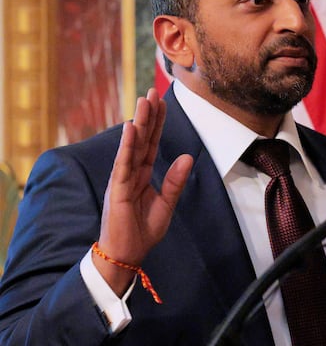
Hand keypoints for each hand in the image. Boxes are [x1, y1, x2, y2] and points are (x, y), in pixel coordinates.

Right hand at [94, 88, 193, 294]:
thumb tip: (188, 157)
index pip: (151, 143)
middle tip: (152, 92)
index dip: (157, 123)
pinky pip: (123, 163)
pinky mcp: (118, 189)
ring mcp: (122, 178)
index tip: (161, 102)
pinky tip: (131, 127)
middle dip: (148, 116)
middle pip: (142, 139)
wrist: (127, 254)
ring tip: (144, 101)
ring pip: (132, 146)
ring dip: (139, 123)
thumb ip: (175, 181)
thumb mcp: (166, 204)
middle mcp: (130, 171)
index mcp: (141, 174)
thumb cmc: (143, 231)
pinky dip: (127, 145)